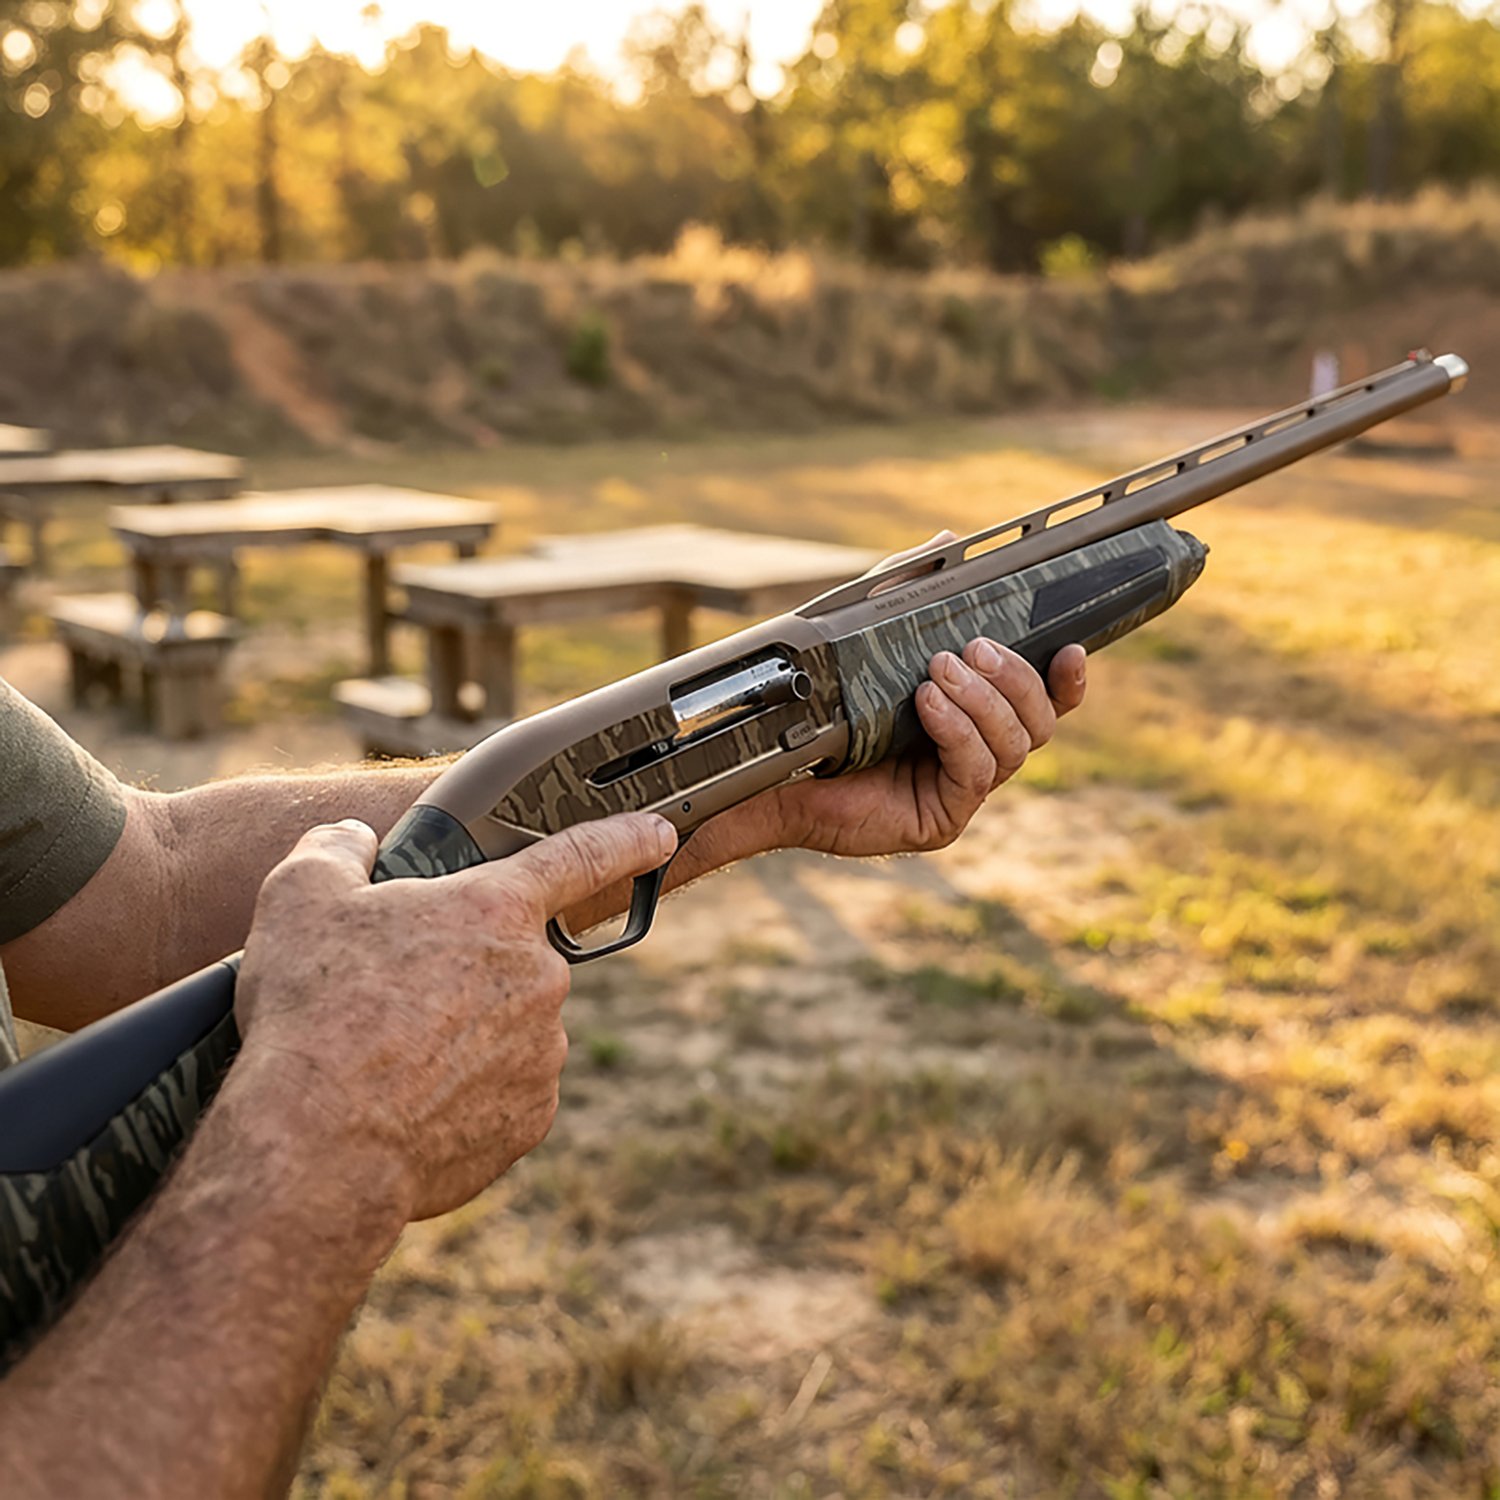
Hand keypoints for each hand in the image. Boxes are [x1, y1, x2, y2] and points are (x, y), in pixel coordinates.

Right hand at [235, 811, 675, 1222]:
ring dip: (464, 1035)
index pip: (581, 854)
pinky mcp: (530, 1118)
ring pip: (509, 1028)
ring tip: (390, 1058)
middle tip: (394, 997)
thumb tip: (353, 842)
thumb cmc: (313, 1012)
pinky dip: (465, 1094)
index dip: (625, 838)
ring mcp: (542, 1053)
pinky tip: (409, 1103)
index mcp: (496, 910)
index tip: (657, 834)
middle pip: (513, 959)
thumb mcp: (301, 897)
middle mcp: (539, 978)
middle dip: (465, 970)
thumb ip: (336, 850)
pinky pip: (503, 1090)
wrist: (318, 1146)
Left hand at [757, 530, 1086, 857]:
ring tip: (937, 674)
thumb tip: (949, 539)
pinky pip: (974, 772)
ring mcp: (962, 790)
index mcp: (976, 717)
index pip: (1045, 702)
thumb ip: (911, 590)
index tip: (1069, 647)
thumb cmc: (826, 707)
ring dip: (982, 702)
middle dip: (1015, 678)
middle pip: (1039, 721)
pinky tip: (929, 706)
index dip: (1067, 679)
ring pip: (1014, 746)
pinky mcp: (942, 817)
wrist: (777, 768)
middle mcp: (978, 754)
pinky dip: (958, 731)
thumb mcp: (871, 636)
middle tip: (972, 649)